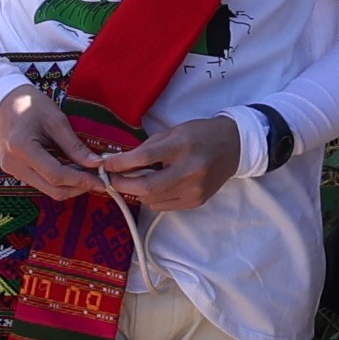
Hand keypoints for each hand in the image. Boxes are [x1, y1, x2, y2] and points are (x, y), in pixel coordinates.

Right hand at [0, 80, 115, 200]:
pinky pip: (41, 183)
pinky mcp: (15, 172)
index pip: (55, 174)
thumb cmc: (31, 105)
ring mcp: (12, 170)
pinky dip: (59, 181)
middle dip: (78, 187)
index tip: (101, 181)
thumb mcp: (56, 120)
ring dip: (70, 185)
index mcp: (21, 147)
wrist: (4, 104)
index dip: (81, 181)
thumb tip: (97, 164)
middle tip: (98, 180)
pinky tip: (70, 169)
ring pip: (47, 189)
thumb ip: (75, 146)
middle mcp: (14, 164)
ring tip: (86, 173)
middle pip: (52, 188)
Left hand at [90, 112, 245, 218]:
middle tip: (111, 178)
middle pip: (146, 187)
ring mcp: (195, 190)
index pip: (144, 158)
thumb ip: (146, 148)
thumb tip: (118, 162)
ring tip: (135, 179)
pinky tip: (156, 186)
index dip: (120, 163)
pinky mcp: (197, 201)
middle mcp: (190, 171)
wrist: (234, 146)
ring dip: (137, 192)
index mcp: (182, 147)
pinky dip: (152, 198)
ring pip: (152, 200)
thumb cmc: (199, 135)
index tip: (104, 165)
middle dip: (122, 185)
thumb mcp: (172, 133)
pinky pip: (163, 206)